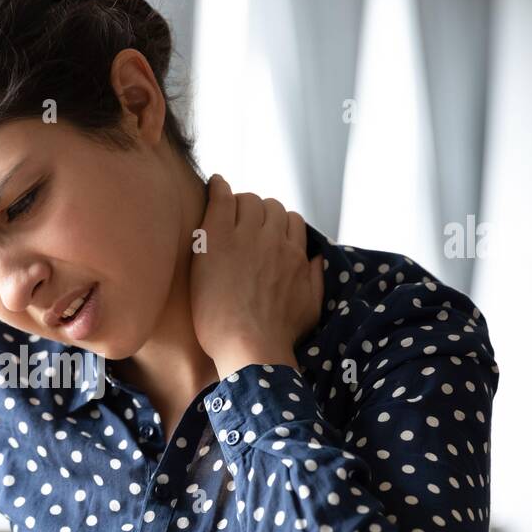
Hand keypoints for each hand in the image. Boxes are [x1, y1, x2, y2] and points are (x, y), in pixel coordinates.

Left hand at [189, 175, 324, 375]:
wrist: (250, 346)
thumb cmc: (278, 335)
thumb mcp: (312, 306)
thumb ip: (316, 278)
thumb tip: (317, 257)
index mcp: (295, 254)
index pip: (291, 220)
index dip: (276, 225)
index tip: (264, 234)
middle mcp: (274, 240)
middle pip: (270, 207)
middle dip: (257, 214)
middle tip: (241, 227)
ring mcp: (246, 236)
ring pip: (248, 200)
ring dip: (239, 205)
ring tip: (226, 216)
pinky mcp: (218, 238)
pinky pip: (222, 198)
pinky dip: (219, 188)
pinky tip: (214, 185)